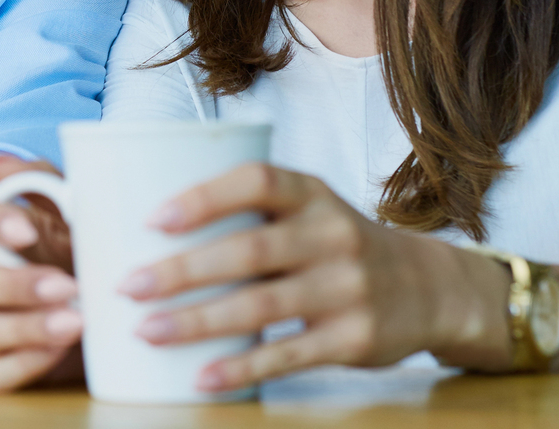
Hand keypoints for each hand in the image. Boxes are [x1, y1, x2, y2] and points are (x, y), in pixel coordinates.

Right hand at [0, 154, 81, 390]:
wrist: (124, 300)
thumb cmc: (87, 245)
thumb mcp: (75, 205)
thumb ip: (41, 179)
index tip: (26, 232)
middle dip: (8, 284)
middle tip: (66, 285)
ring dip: (23, 327)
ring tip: (75, 322)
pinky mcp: (4, 363)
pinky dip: (27, 362)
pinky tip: (62, 348)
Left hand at [119, 163, 507, 392]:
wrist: (430, 289)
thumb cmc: (339, 244)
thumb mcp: (311, 209)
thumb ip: (251, 212)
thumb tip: (150, 226)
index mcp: (313, 194)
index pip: (257, 181)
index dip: (205, 196)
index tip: (153, 219)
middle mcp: (333, 235)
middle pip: (248, 250)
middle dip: (182, 271)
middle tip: (128, 286)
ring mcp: (346, 289)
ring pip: (260, 307)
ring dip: (197, 322)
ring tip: (146, 331)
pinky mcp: (353, 339)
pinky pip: (287, 356)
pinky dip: (241, 368)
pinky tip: (201, 377)